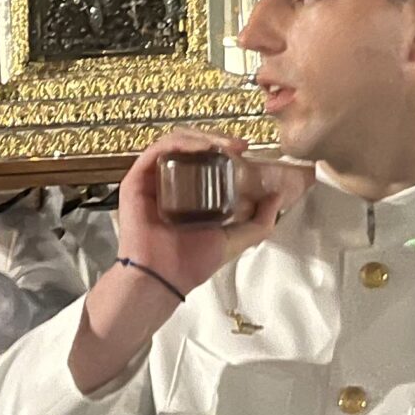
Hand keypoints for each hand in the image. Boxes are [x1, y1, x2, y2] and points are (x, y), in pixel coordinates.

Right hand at [117, 131, 305, 297]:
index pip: (204, 160)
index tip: (245, 149)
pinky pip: (158, 151)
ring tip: (222, 145)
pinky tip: (201, 147)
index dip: (224, 150)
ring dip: (201, 137)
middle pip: (190, 147)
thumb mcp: (235, 239)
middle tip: (238, 145)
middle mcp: (169, 182)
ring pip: (175, 144)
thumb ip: (259, 222)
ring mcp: (152, 179)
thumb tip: (277, 196)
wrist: (164, 277)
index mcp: (188, 193)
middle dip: (216, 140)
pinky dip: (181, 143)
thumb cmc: (192, 262)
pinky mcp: (137, 179)